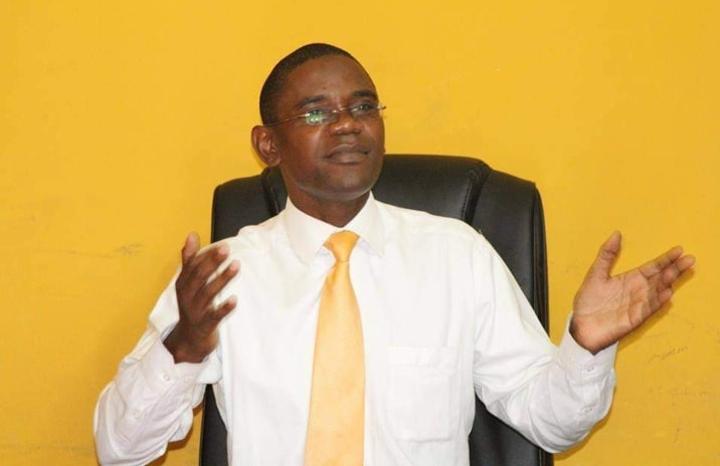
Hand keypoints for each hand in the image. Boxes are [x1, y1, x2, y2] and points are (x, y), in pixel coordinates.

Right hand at [164, 232, 238, 362]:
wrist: (188, 340)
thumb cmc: (191, 306)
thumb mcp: (187, 283)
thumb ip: (190, 259)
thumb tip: (191, 234)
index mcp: (183, 284)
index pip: (193, 267)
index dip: (206, 256)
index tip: (222, 245)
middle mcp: (187, 296)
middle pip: (199, 277)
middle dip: (212, 262)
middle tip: (227, 249)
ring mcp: (195, 312)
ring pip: (207, 293)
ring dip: (222, 279)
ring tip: (236, 266)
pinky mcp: (205, 325)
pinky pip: (214, 316)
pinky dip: (224, 309)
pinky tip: (234, 300)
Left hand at [570, 231, 694, 353]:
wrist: (581, 325)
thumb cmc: (588, 300)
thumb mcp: (596, 273)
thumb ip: (606, 254)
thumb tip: (616, 233)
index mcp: (631, 278)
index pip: (653, 266)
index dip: (666, 258)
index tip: (679, 249)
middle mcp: (639, 290)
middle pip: (661, 277)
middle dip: (675, 268)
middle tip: (689, 259)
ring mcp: (639, 304)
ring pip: (658, 291)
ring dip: (667, 282)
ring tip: (675, 272)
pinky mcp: (636, 318)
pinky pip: (649, 308)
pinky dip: (658, 301)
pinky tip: (667, 293)